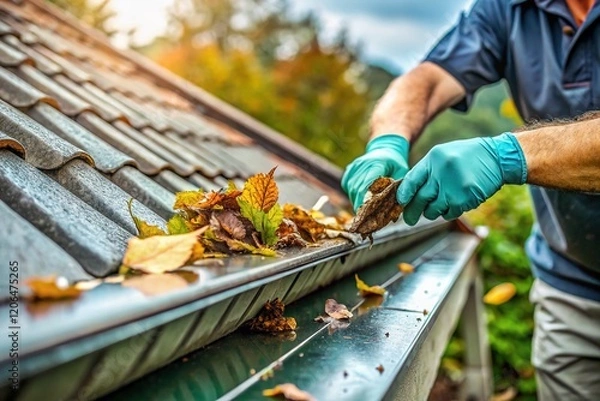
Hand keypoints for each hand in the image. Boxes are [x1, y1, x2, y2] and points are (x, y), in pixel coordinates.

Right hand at [342, 134, 409, 211]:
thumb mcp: (403, 174)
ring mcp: (354, 167)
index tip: (370, 215)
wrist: (386, 147)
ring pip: (352, 190)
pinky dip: (353, 196)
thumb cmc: (396, 163)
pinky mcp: (349, 171)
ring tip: (365, 214)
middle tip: (368, 221)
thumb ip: (399, 189)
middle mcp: (362, 165)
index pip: (368, 185)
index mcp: (377, 164)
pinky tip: (361, 201)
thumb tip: (397, 208)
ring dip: (358, 202)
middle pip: (358, 190)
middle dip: (363, 207)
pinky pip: (348, 187)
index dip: (368, 201)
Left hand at [397, 133, 526, 224]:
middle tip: (409, 219)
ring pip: (433, 211)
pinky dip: (448, 212)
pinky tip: (455, 201)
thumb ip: (424, 171)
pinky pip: (449, 214)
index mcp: (433, 159)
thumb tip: (407, 193)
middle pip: (420, 200)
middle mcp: (441, 174)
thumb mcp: (441, 155)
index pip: (411, 181)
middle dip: (412, 212)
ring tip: (440, 202)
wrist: (496, 158)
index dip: (404, 195)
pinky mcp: (464, 200)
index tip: (401, 203)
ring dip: (432, 211)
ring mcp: (453, 189)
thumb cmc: (465, 156)